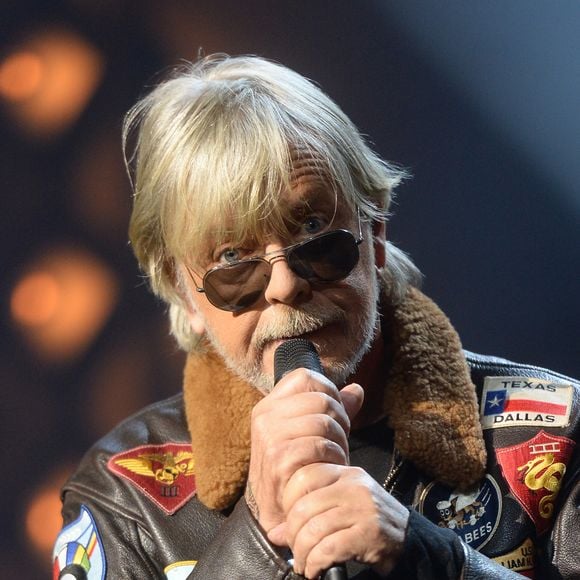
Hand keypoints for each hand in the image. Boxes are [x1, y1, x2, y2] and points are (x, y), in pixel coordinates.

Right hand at [246, 368, 363, 534]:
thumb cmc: (296, 469)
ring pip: (323, 420)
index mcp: (270, 405)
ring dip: (339, 441)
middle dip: (340, 420)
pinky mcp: (279, 459)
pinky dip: (333, 456)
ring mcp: (270, 437)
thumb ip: (331, 410)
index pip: (306, 377)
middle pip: (322, 398)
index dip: (329, 391)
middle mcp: (265, 416)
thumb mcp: (309, 433)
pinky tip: (330, 468)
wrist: (275, 512)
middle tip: (339, 441)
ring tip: (335, 455)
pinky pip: (320, 444)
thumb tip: (357, 390)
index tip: (333, 414)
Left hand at [270, 463, 408, 578]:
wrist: (411, 541)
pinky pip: (328, 548)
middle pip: (304, 506)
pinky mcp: (369, 534)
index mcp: (345, 473)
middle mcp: (354, 486)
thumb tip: (275, 532)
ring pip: (313, 529)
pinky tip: (316, 570)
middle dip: (293, 535)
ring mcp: (363, 508)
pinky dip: (315, 563)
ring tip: (305, 564)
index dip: (288, 501)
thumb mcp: (342, 507)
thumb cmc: (370, 523)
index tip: (290, 522)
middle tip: (295, 550)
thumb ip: (311, 512)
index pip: (304, 476)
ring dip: (302, 554)